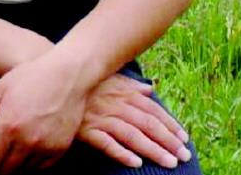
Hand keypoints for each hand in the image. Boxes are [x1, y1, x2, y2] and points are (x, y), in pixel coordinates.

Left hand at [0, 51, 86, 173]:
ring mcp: (45, 148)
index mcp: (9, 126)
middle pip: (3, 172)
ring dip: (9, 170)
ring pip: (22, 173)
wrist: (69, 74)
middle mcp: (27, 142)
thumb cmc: (33, 77)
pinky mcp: (60, 150)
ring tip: (2, 162)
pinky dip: (29, 168)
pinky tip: (23, 158)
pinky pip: (40, 169)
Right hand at [77, 73, 191, 168]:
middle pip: (146, 123)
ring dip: (152, 149)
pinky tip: (135, 162)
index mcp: (122, 92)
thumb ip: (130, 85)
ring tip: (169, 163)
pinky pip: (106, 143)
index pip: (152, 109)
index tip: (184, 138)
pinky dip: (121, 152)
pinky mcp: (87, 129)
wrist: (57, 85)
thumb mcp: (109, 78)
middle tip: (184, 156)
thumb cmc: (86, 84)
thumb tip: (150, 88)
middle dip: (168, 140)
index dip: (169, 124)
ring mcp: (101, 117)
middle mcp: (115, 104)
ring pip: (132, 135)